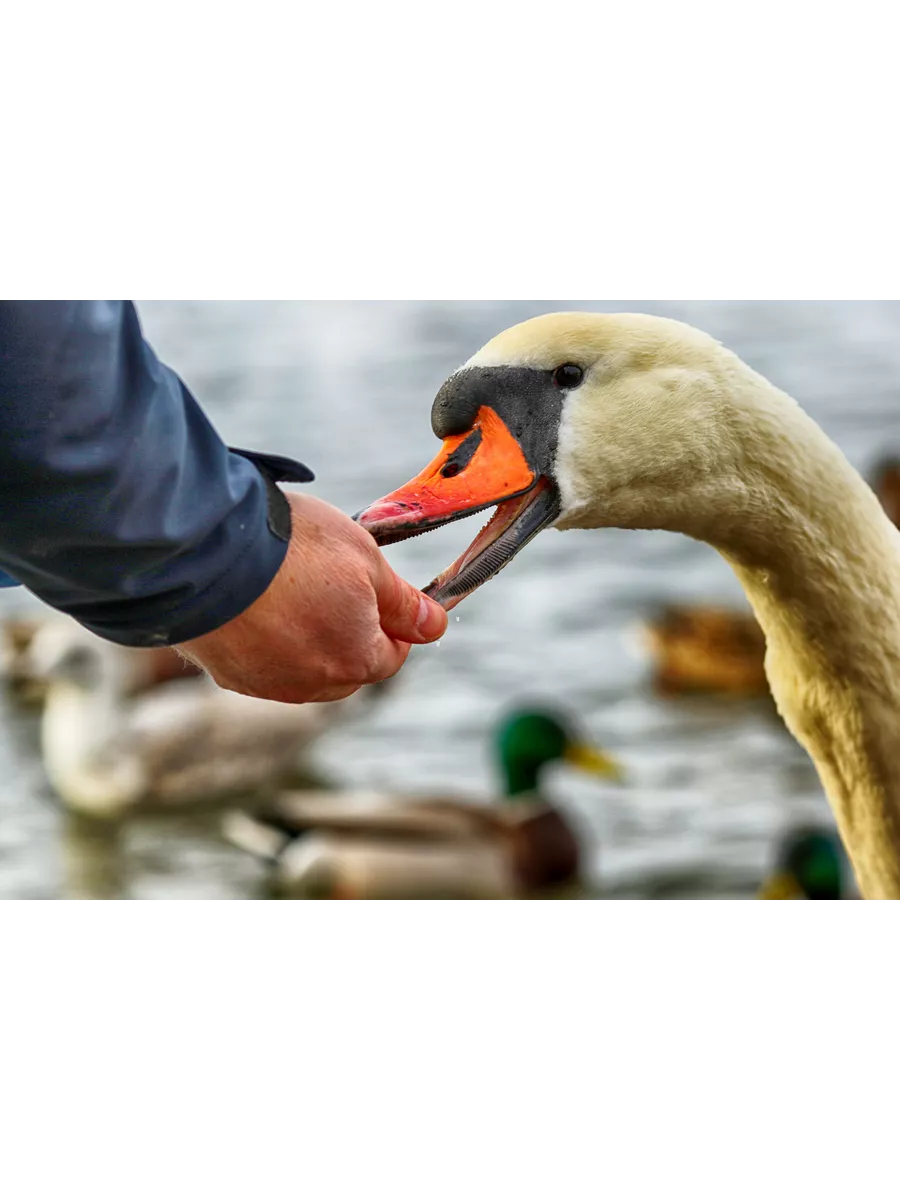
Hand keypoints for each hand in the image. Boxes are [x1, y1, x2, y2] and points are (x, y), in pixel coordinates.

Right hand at [176, 492, 446, 702]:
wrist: (205, 552)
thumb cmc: (294, 550)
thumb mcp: (365, 560)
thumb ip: (403, 602)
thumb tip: (435, 626)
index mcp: (355, 660)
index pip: (391, 656)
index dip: (393, 623)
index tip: (381, 592)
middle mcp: (313, 685)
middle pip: (348, 668)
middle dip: (350, 634)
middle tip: (334, 585)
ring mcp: (267, 684)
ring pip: (303, 669)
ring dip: (307, 640)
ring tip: (291, 589)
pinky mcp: (228, 675)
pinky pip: (261, 664)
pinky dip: (267, 641)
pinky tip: (256, 604)